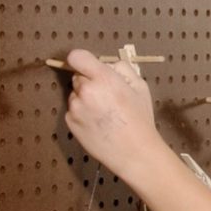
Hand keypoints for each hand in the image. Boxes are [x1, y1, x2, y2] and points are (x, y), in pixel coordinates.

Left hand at [64, 49, 162, 179]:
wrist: (135, 153)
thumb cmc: (140, 120)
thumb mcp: (140, 87)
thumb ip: (122, 69)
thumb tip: (107, 65)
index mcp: (103, 79)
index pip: (77, 57)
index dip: (82, 60)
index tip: (88, 66)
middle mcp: (85, 91)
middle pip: (78, 76)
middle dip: (89, 82)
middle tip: (107, 96)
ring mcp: (75, 108)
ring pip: (75, 94)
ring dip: (85, 98)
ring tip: (104, 113)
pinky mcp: (70, 123)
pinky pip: (73, 110)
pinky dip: (82, 113)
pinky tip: (98, 123)